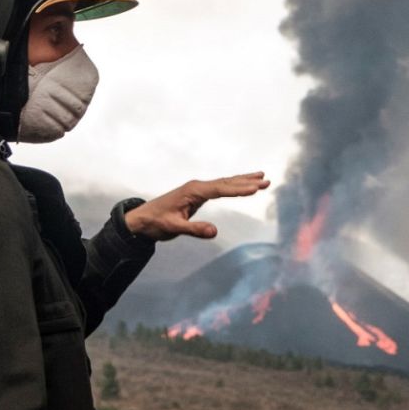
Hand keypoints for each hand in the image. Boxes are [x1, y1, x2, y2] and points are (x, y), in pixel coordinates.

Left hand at [124, 172, 269, 240]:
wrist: (142, 219)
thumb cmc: (156, 223)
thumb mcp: (174, 228)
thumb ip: (194, 229)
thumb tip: (215, 232)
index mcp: (193, 191)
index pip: (220, 189)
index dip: (239, 190)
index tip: (256, 188)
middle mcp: (197, 186)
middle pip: (227, 182)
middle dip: (247, 182)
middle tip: (266, 181)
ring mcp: (198, 188)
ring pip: (225, 182)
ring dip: (243, 180)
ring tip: (262, 177)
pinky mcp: (198, 193)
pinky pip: (221, 187)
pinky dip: (234, 184)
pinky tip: (243, 184)